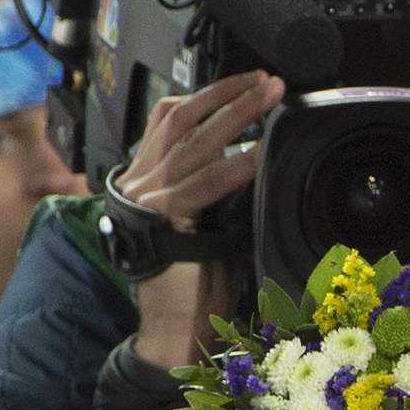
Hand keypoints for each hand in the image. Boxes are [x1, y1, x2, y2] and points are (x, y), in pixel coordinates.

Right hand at [121, 71, 283, 370]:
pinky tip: (260, 153)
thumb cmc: (193, 286)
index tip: (241, 82)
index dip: (204, 96)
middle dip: (226, 94)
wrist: (172, 329)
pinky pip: (205, 183)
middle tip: (264, 79)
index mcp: (147, 180)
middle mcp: (142, 183)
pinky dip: (237, 165)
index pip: (168, 120)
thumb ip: (217, 195)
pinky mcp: (164, 219)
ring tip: (267, 97)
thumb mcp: (207, 226)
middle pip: (181, 120)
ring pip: (194, 142)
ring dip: (236, 114)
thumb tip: (250, 166)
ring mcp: (149, 199)